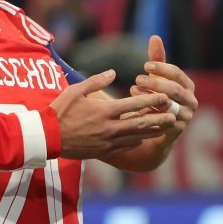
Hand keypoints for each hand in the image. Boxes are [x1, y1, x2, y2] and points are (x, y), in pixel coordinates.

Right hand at [51, 70, 175, 158]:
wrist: (47, 137)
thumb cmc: (59, 111)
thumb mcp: (75, 91)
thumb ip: (96, 81)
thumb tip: (113, 72)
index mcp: (104, 111)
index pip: (135, 105)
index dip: (152, 99)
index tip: (165, 96)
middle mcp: (109, 127)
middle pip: (142, 123)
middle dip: (159, 119)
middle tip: (174, 115)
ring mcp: (107, 141)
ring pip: (136, 137)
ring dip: (152, 132)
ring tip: (165, 127)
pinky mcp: (103, 151)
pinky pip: (125, 147)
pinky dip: (136, 141)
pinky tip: (141, 138)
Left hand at [130, 35, 196, 143]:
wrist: (155, 128)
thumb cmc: (155, 97)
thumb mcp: (156, 78)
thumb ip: (157, 59)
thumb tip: (154, 37)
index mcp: (187, 86)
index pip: (177, 73)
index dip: (162, 68)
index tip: (146, 65)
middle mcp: (190, 100)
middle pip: (174, 89)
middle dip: (155, 82)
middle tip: (137, 78)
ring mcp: (186, 116)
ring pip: (168, 104)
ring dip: (150, 97)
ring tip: (133, 90)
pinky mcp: (177, 129)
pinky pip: (164, 120)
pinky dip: (150, 113)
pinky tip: (136, 108)